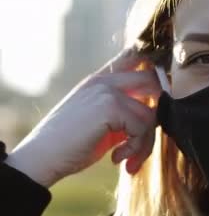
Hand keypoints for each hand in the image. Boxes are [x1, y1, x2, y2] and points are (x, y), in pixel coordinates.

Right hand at [5, 47, 160, 186]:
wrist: (41, 158)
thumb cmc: (69, 144)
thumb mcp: (101, 122)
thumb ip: (124, 113)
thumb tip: (155, 116)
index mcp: (100, 80)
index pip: (133, 57)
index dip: (153, 70)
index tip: (161, 92)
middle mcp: (104, 81)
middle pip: (152, 81)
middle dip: (157, 112)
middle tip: (145, 140)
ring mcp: (107, 91)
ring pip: (150, 114)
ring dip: (144, 143)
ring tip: (128, 158)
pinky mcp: (111, 107)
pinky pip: (142, 128)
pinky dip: (135, 148)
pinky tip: (117, 158)